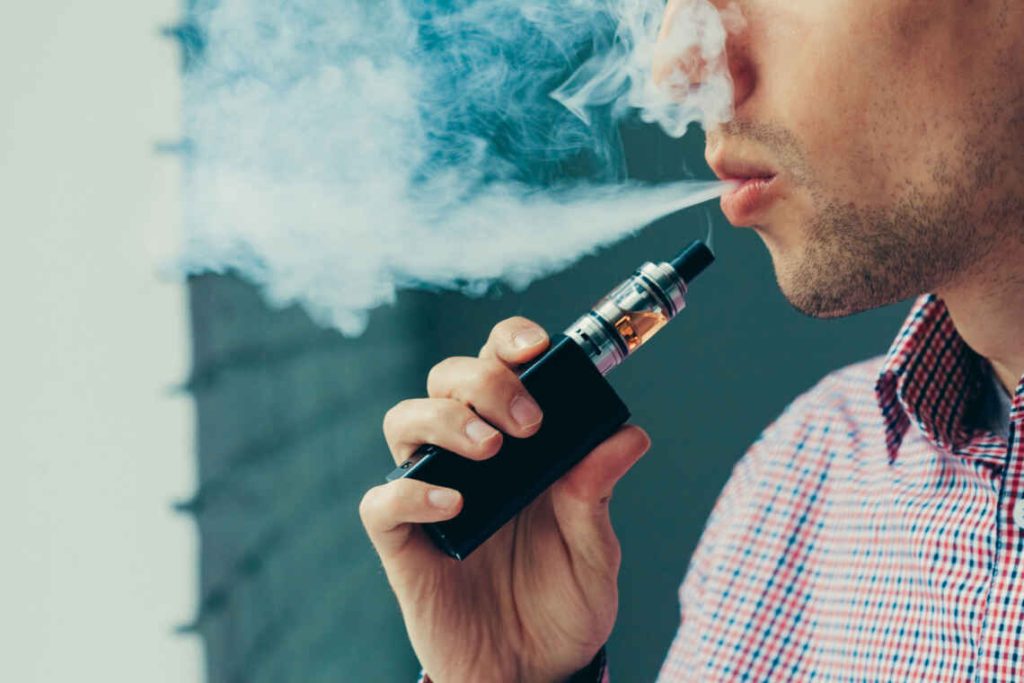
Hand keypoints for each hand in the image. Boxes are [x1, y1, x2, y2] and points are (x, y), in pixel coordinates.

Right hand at [360, 317, 649, 682]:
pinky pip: (384, 501)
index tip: (535, 348)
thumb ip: (598, 492)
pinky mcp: (404, 541)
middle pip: (447, 379)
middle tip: (527, 424)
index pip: (498, 366)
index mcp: (516, 444)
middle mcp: (468, 457)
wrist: (532, 673)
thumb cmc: (562, 604)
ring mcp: (431, 495)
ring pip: (403, 421)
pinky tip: (454, 504)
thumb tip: (628, 435)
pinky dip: (412, 492)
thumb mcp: (594, 548)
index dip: (508, 342)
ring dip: (444, 420)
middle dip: (485, 382)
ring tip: (489, 450)